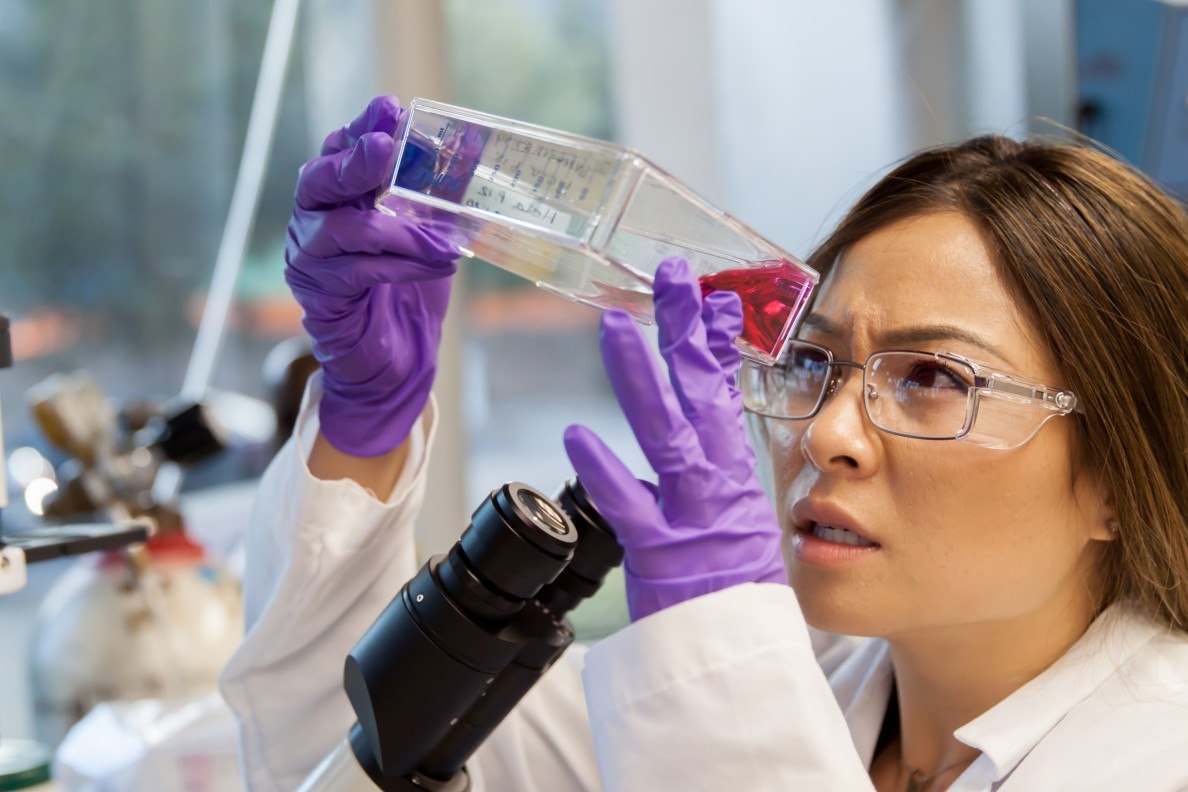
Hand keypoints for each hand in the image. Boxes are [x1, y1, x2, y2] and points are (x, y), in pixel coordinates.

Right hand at [285, 96, 459, 456]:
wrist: (390, 362)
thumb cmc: (404, 292)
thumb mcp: (420, 235)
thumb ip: (428, 200)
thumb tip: (467, 160)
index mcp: (334, 198)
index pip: (338, 151)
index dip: (361, 128)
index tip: (391, 109)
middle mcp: (312, 223)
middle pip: (320, 180)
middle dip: (356, 162)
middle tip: (387, 148)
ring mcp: (310, 261)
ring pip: (341, 228)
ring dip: (398, 228)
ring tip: (443, 238)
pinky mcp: (323, 299)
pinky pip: (361, 273)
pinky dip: (405, 265)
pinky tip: (441, 265)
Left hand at [564, 258, 784, 620]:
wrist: (738, 661)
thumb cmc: (731, 592)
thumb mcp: (739, 520)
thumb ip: (717, 471)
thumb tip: (701, 428)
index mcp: (735, 475)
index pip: (726, 394)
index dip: (717, 342)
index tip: (712, 297)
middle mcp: (718, 486)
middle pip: (702, 396)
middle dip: (685, 332)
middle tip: (671, 277)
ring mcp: (692, 518)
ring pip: (667, 437)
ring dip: (641, 380)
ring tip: (613, 328)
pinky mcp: (663, 556)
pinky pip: (628, 510)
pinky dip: (604, 471)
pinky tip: (577, 435)